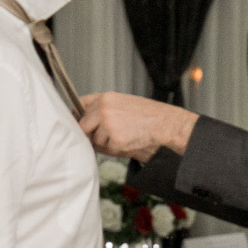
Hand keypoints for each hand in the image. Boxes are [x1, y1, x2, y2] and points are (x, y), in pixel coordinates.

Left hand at [79, 92, 197, 161]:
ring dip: (106, 142)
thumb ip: (104, 108)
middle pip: (82, 126)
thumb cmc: (151, 115)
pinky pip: (107, 149)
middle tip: (106, 135)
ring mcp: (108, 125)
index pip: (79, 105)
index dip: (78, 116)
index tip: (79, 122)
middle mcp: (104, 109)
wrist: (168, 124)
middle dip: (91, 133)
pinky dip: (116, 149)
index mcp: (106, 98)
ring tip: (125, 136)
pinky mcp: (115, 140)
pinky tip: (129, 141)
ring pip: (95, 140)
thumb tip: (86, 121)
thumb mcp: (125, 102)